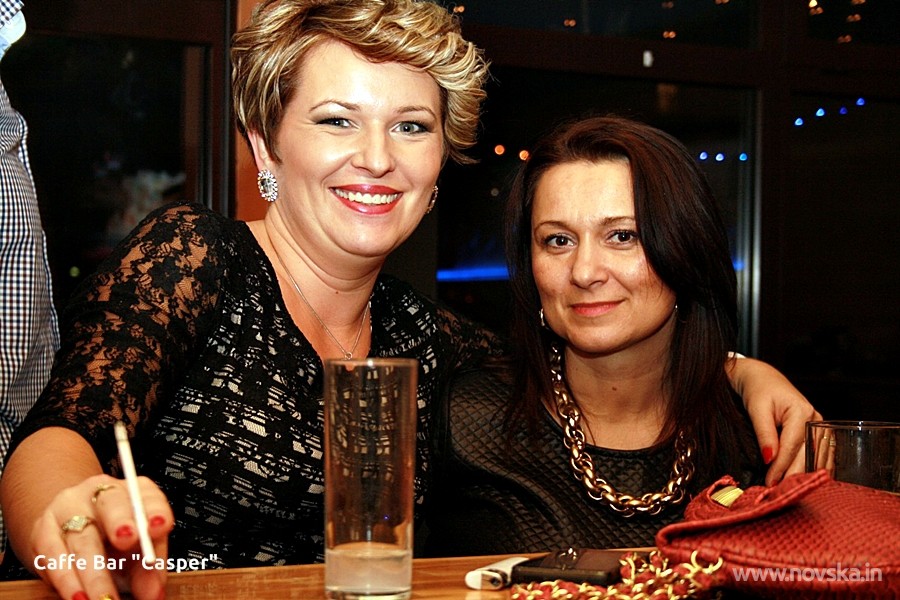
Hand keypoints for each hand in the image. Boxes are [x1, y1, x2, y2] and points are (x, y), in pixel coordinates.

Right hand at [30, 473, 173, 599]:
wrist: (71, 528)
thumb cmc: (113, 538)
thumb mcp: (138, 549)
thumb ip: (149, 567)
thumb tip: (154, 594)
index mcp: (134, 492)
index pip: (148, 496)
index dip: (155, 510)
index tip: (160, 526)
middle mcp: (101, 493)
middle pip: (112, 504)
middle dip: (120, 523)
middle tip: (129, 541)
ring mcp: (69, 508)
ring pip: (82, 537)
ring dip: (95, 573)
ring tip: (106, 598)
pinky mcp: (43, 530)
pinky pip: (53, 555)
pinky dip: (68, 580)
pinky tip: (79, 597)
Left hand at [728, 357, 822, 485]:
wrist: (760, 377)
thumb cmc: (757, 389)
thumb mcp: (756, 408)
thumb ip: (764, 433)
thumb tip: (770, 459)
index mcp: (802, 412)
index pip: (793, 447)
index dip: (781, 467)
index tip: (770, 484)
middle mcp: (816, 419)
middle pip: (808, 455)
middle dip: (794, 476)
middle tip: (780, 495)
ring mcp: (819, 425)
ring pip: (817, 458)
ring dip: (805, 476)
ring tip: (791, 492)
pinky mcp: (817, 431)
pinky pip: (820, 454)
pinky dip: (813, 469)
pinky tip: (806, 482)